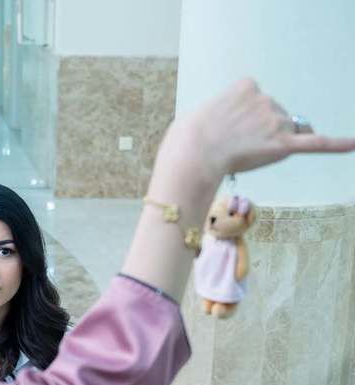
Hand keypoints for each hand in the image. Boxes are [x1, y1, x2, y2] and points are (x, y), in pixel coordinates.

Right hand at [165, 78, 354, 181]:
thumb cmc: (188, 138)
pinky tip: (354, 144)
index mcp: (247, 86)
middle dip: (260, 131)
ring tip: (244, 155)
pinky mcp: (283, 145)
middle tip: (233, 147)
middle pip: (274, 116)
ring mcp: (276, 122)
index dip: (245, 117)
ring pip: (285, 132)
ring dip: (270, 143)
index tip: (230, 128)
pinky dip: (337, 144)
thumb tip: (225, 128)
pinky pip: (316, 144)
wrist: (192, 154)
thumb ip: (221, 113)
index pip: (256, 100)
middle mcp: (266, 99)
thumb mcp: (202, 112)